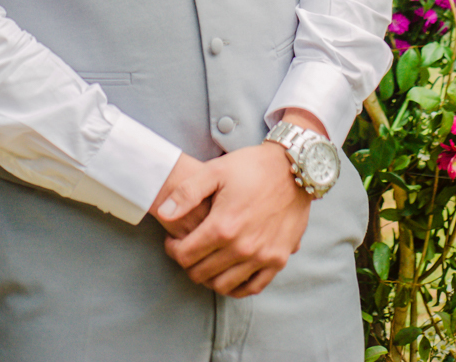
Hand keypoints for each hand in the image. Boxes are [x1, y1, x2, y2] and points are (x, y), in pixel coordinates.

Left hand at [158, 142, 311, 298]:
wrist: (293, 168)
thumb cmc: (252, 167)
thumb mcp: (215, 170)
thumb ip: (186, 193)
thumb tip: (163, 213)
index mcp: (223, 226)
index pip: (185, 256)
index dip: (172, 250)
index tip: (173, 242)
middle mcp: (242, 247)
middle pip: (201, 274)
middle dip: (188, 264)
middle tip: (188, 250)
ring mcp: (262, 256)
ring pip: (223, 285)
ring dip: (208, 277)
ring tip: (206, 261)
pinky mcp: (278, 259)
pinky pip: (253, 287)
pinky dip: (237, 287)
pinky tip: (229, 274)